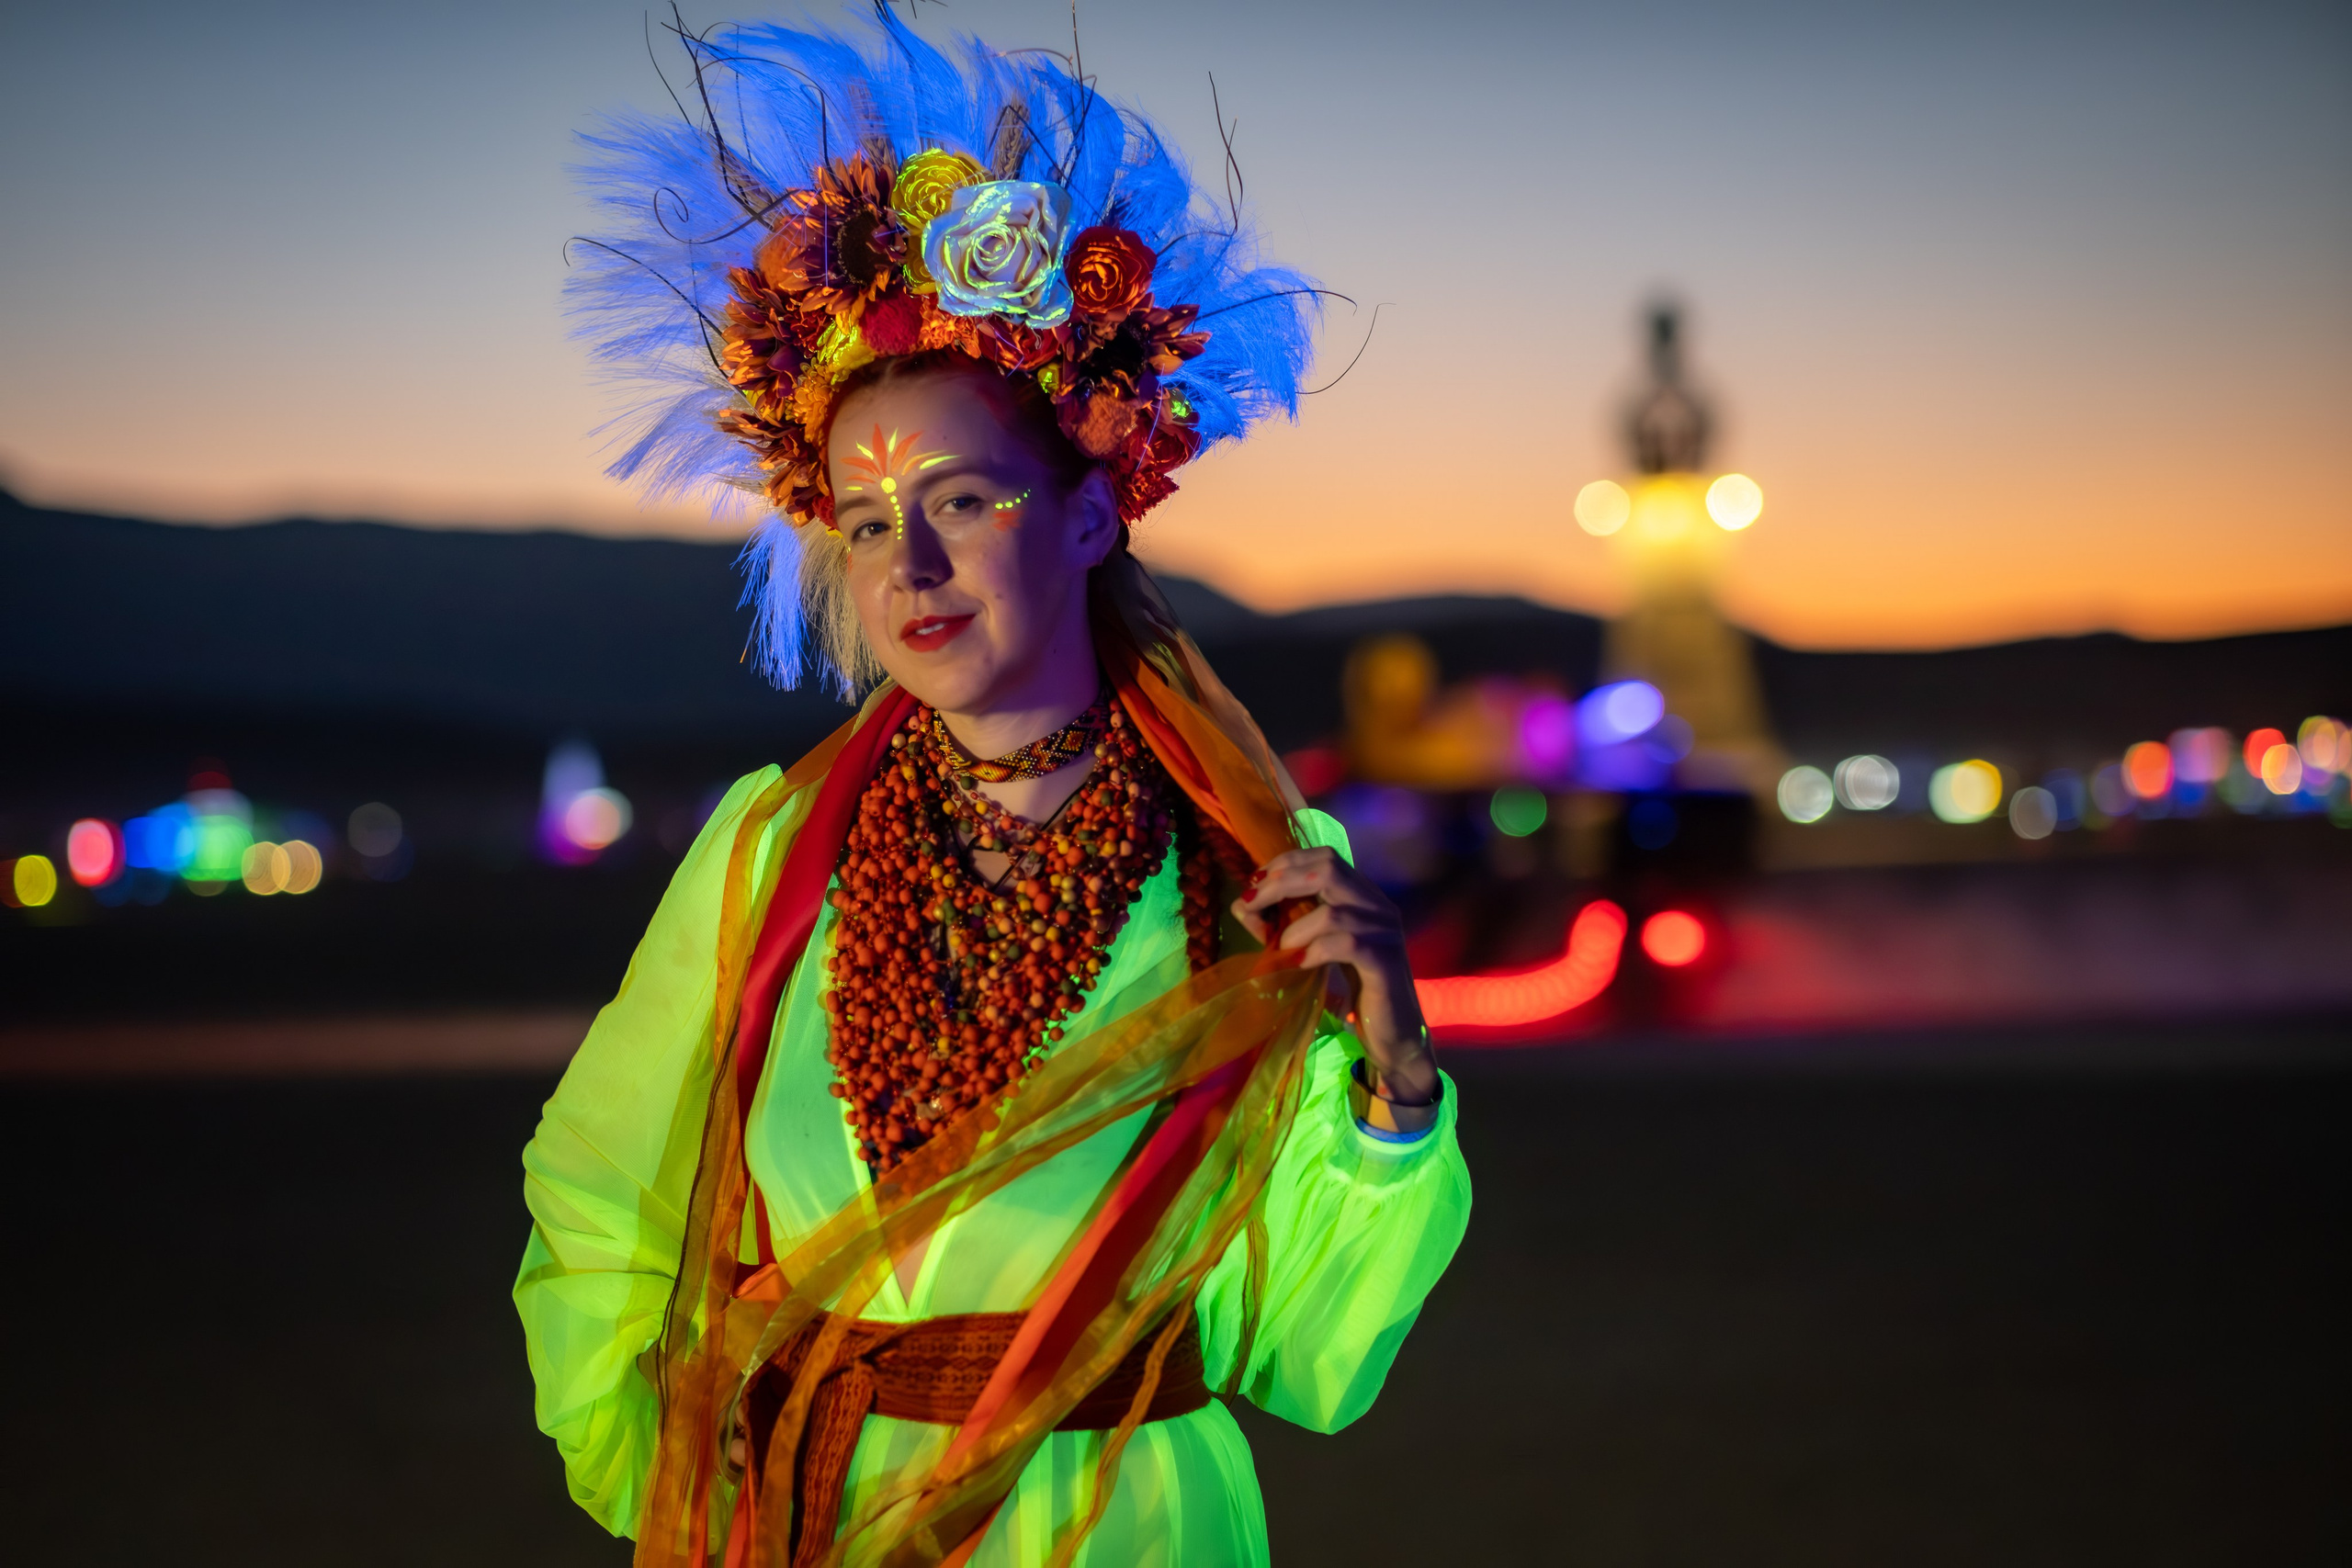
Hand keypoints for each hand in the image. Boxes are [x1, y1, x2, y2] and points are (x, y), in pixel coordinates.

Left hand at [1233, 847, 1437, 1110]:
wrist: (1393, 1034)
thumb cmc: (1353, 991)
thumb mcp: (1315, 950)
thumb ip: (1284, 926)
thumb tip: (1242, 904)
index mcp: (1363, 896)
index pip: (1325, 857)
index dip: (1286, 864)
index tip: (1254, 884)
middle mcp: (1378, 905)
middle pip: (1328, 868)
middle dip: (1281, 883)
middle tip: (1251, 904)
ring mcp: (1385, 931)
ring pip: (1333, 911)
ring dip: (1294, 928)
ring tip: (1279, 949)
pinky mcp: (1385, 961)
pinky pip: (1346, 943)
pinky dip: (1314, 951)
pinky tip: (1299, 965)